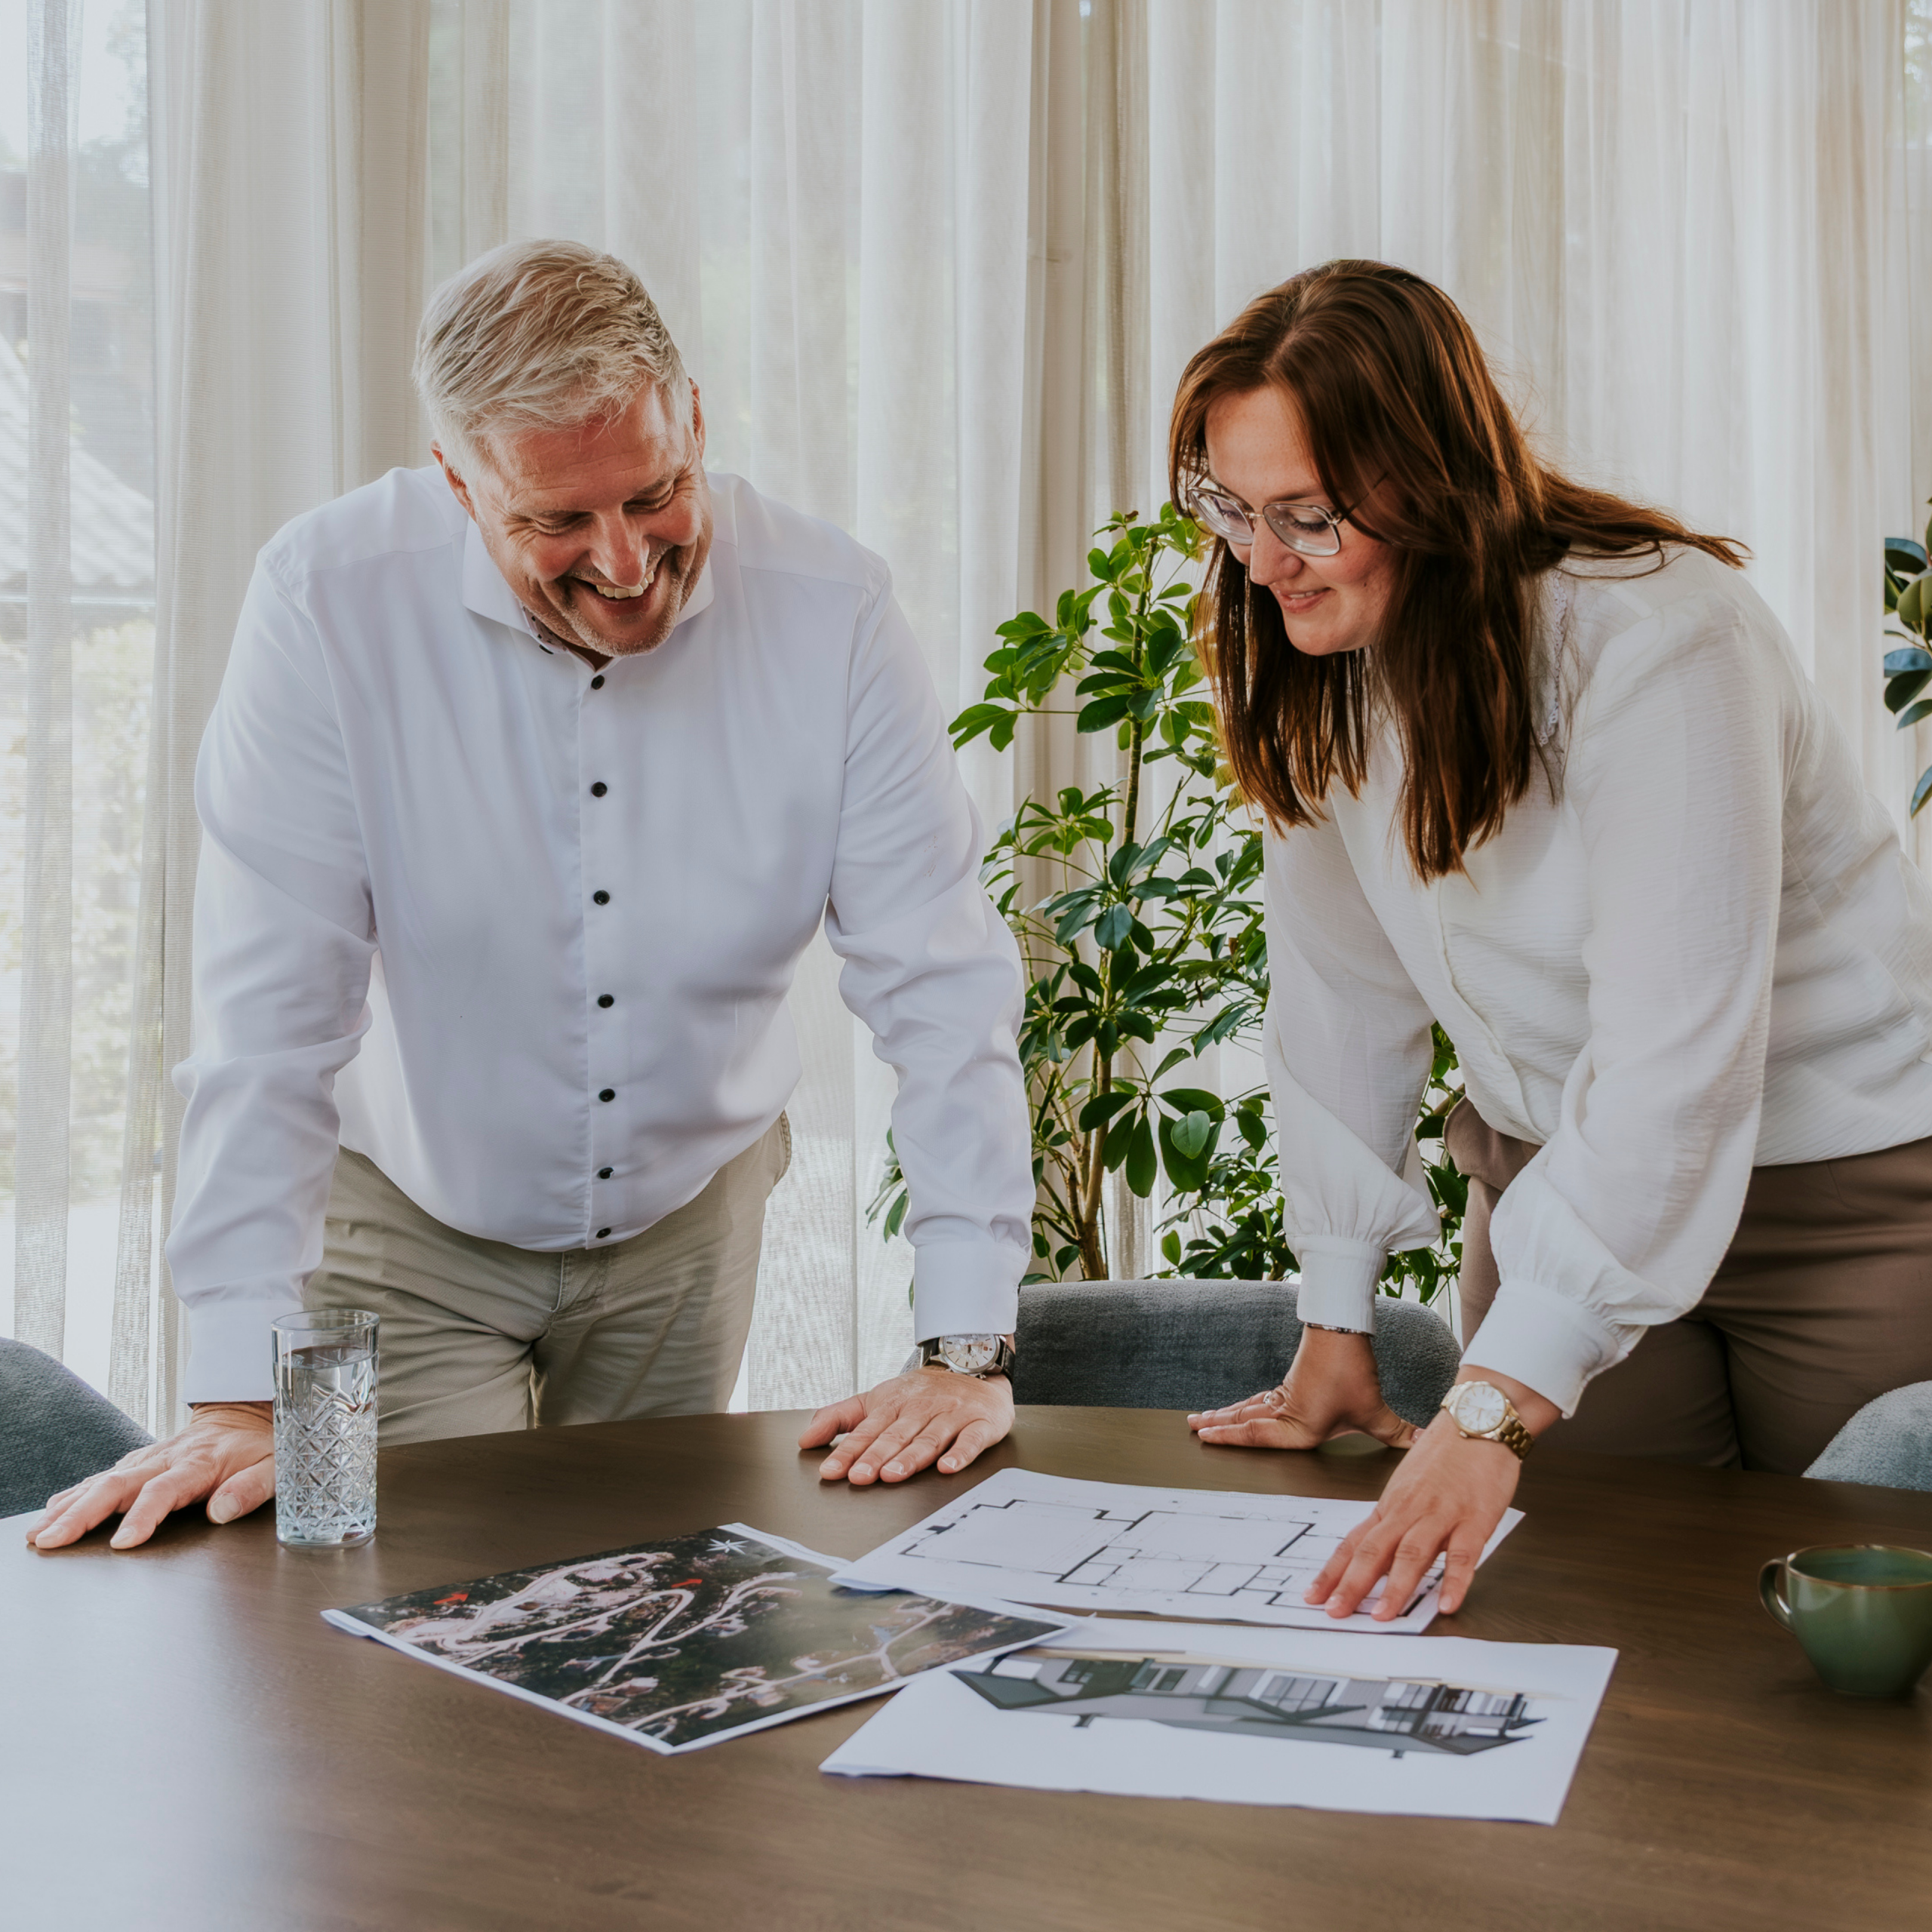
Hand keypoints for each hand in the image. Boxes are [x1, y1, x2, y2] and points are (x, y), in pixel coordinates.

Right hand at [26, 1401, 276, 1551]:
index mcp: (198, 1465)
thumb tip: (221, 1512)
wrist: (245, 1415)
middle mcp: (165, 1459)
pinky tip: (50, 1512)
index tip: (123, 1542)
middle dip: (82, 1514)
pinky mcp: (136, 1462)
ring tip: (39, 1534)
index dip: (144, 1516)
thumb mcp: (272, 1468)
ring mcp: (147, 1459)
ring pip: (100, 1481)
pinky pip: (100, 1477)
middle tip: (52, 1541)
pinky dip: (72, 1495)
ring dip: (67, 1508)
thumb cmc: (258, 1446)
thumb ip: (249, 1490)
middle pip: (117, 1486)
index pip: (164, 1490)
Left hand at [799, 1368, 1013, 1484]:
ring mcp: (951, 1415)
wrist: (972, 1364)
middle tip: (860, 1476)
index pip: (867, 1430)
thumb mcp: (877, 1398)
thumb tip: (806, 1439)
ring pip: (929, 1438)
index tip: (832, 1471)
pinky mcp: (979, 1423)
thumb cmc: (922, 1392)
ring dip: (911, 1457)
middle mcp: (921, 1409)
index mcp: (893, 1403)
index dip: (849, 1451)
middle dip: (876, 1456)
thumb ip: (840, 1417)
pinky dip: (960, 1453)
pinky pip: (971, 1439)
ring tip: (894, 1474)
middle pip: (896, 1435)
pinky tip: (948, 1466)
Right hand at [1187, 1328, 1418, 1450]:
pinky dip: (1244, 1404)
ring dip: (1226, 1414)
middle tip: (1194, 1427)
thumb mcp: (1375, 1408)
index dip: (1230, 1437)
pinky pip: (1260, 1397)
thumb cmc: (1352, 1368)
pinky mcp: (1291, 1381)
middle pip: (1245, 1420)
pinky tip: (1242, 1405)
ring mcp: (1286, 1394)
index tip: (1206, 1437)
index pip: (1258, 1435)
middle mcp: (1287, 1411)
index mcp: (1301, 1425)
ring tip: (1202, 1418)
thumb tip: (1424, 1443)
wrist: (1341, 1327)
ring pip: (1249, 1407)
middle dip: (1219, 1426)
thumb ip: (1396, 1431)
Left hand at [1304, 1410, 1521, 1619]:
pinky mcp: (1474, 1518)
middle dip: (1352, 1585)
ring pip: (1412, 1553)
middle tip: (1334, 1613)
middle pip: (1374, 1550)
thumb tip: (1379, 1557)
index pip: (1354, 1542)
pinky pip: (1463, 1553)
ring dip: (1396, 1587)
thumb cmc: (1445, 1452)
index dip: (1333, 1571)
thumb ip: (1396, 1520)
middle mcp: (1408, 1510)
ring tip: (1382, 1616)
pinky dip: (1455, 1580)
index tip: (1313, 1595)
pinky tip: (1447, 1603)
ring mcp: (1441, 1514)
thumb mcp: (1409, 1485)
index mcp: (1391, 1505)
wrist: (1478, 1417)